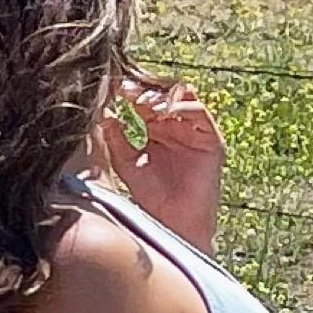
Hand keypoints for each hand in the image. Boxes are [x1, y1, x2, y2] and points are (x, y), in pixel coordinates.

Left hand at [101, 75, 224, 253]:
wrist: (173, 223)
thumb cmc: (151, 197)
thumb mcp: (125, 163)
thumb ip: (115, 139)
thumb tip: (102, 113)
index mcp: (156, 129)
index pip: (143, 100)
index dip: (129, 92)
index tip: (111, 88)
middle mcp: (176, 126)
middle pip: (162, 93)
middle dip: (145, 89)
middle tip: (126, 89)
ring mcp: (194, 131)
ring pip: (182, 97)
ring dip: (162, 95)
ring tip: (143, 101)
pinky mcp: (211, 139)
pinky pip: (200, 113)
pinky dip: (182, 107)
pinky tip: (163, 112)